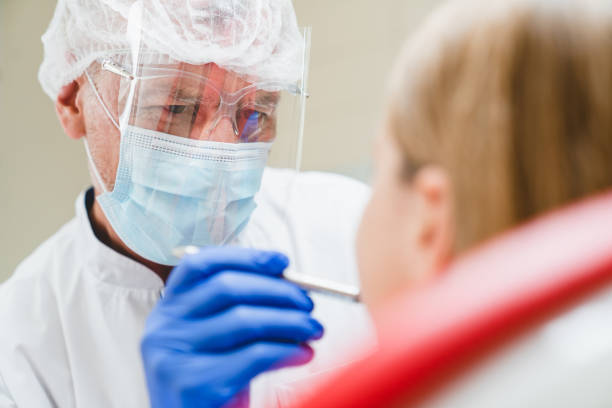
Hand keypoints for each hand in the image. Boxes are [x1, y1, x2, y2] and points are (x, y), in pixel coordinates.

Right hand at [141, 247, 322, 407]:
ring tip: (314, 329)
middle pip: (227, 288)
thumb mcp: (217, 338)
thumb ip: (240, 308)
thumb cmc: (213, 379)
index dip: (244, 257)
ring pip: (245, 320)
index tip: (282, 262)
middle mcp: (164, 328)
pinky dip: (287, 351)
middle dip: (277, 291)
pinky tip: (303, 354)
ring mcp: (174, 356)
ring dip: (290, 321)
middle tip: (308, 303)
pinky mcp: (194, 384)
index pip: (201, 264)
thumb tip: (289, 283)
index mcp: (169, 308)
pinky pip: (254, 355)